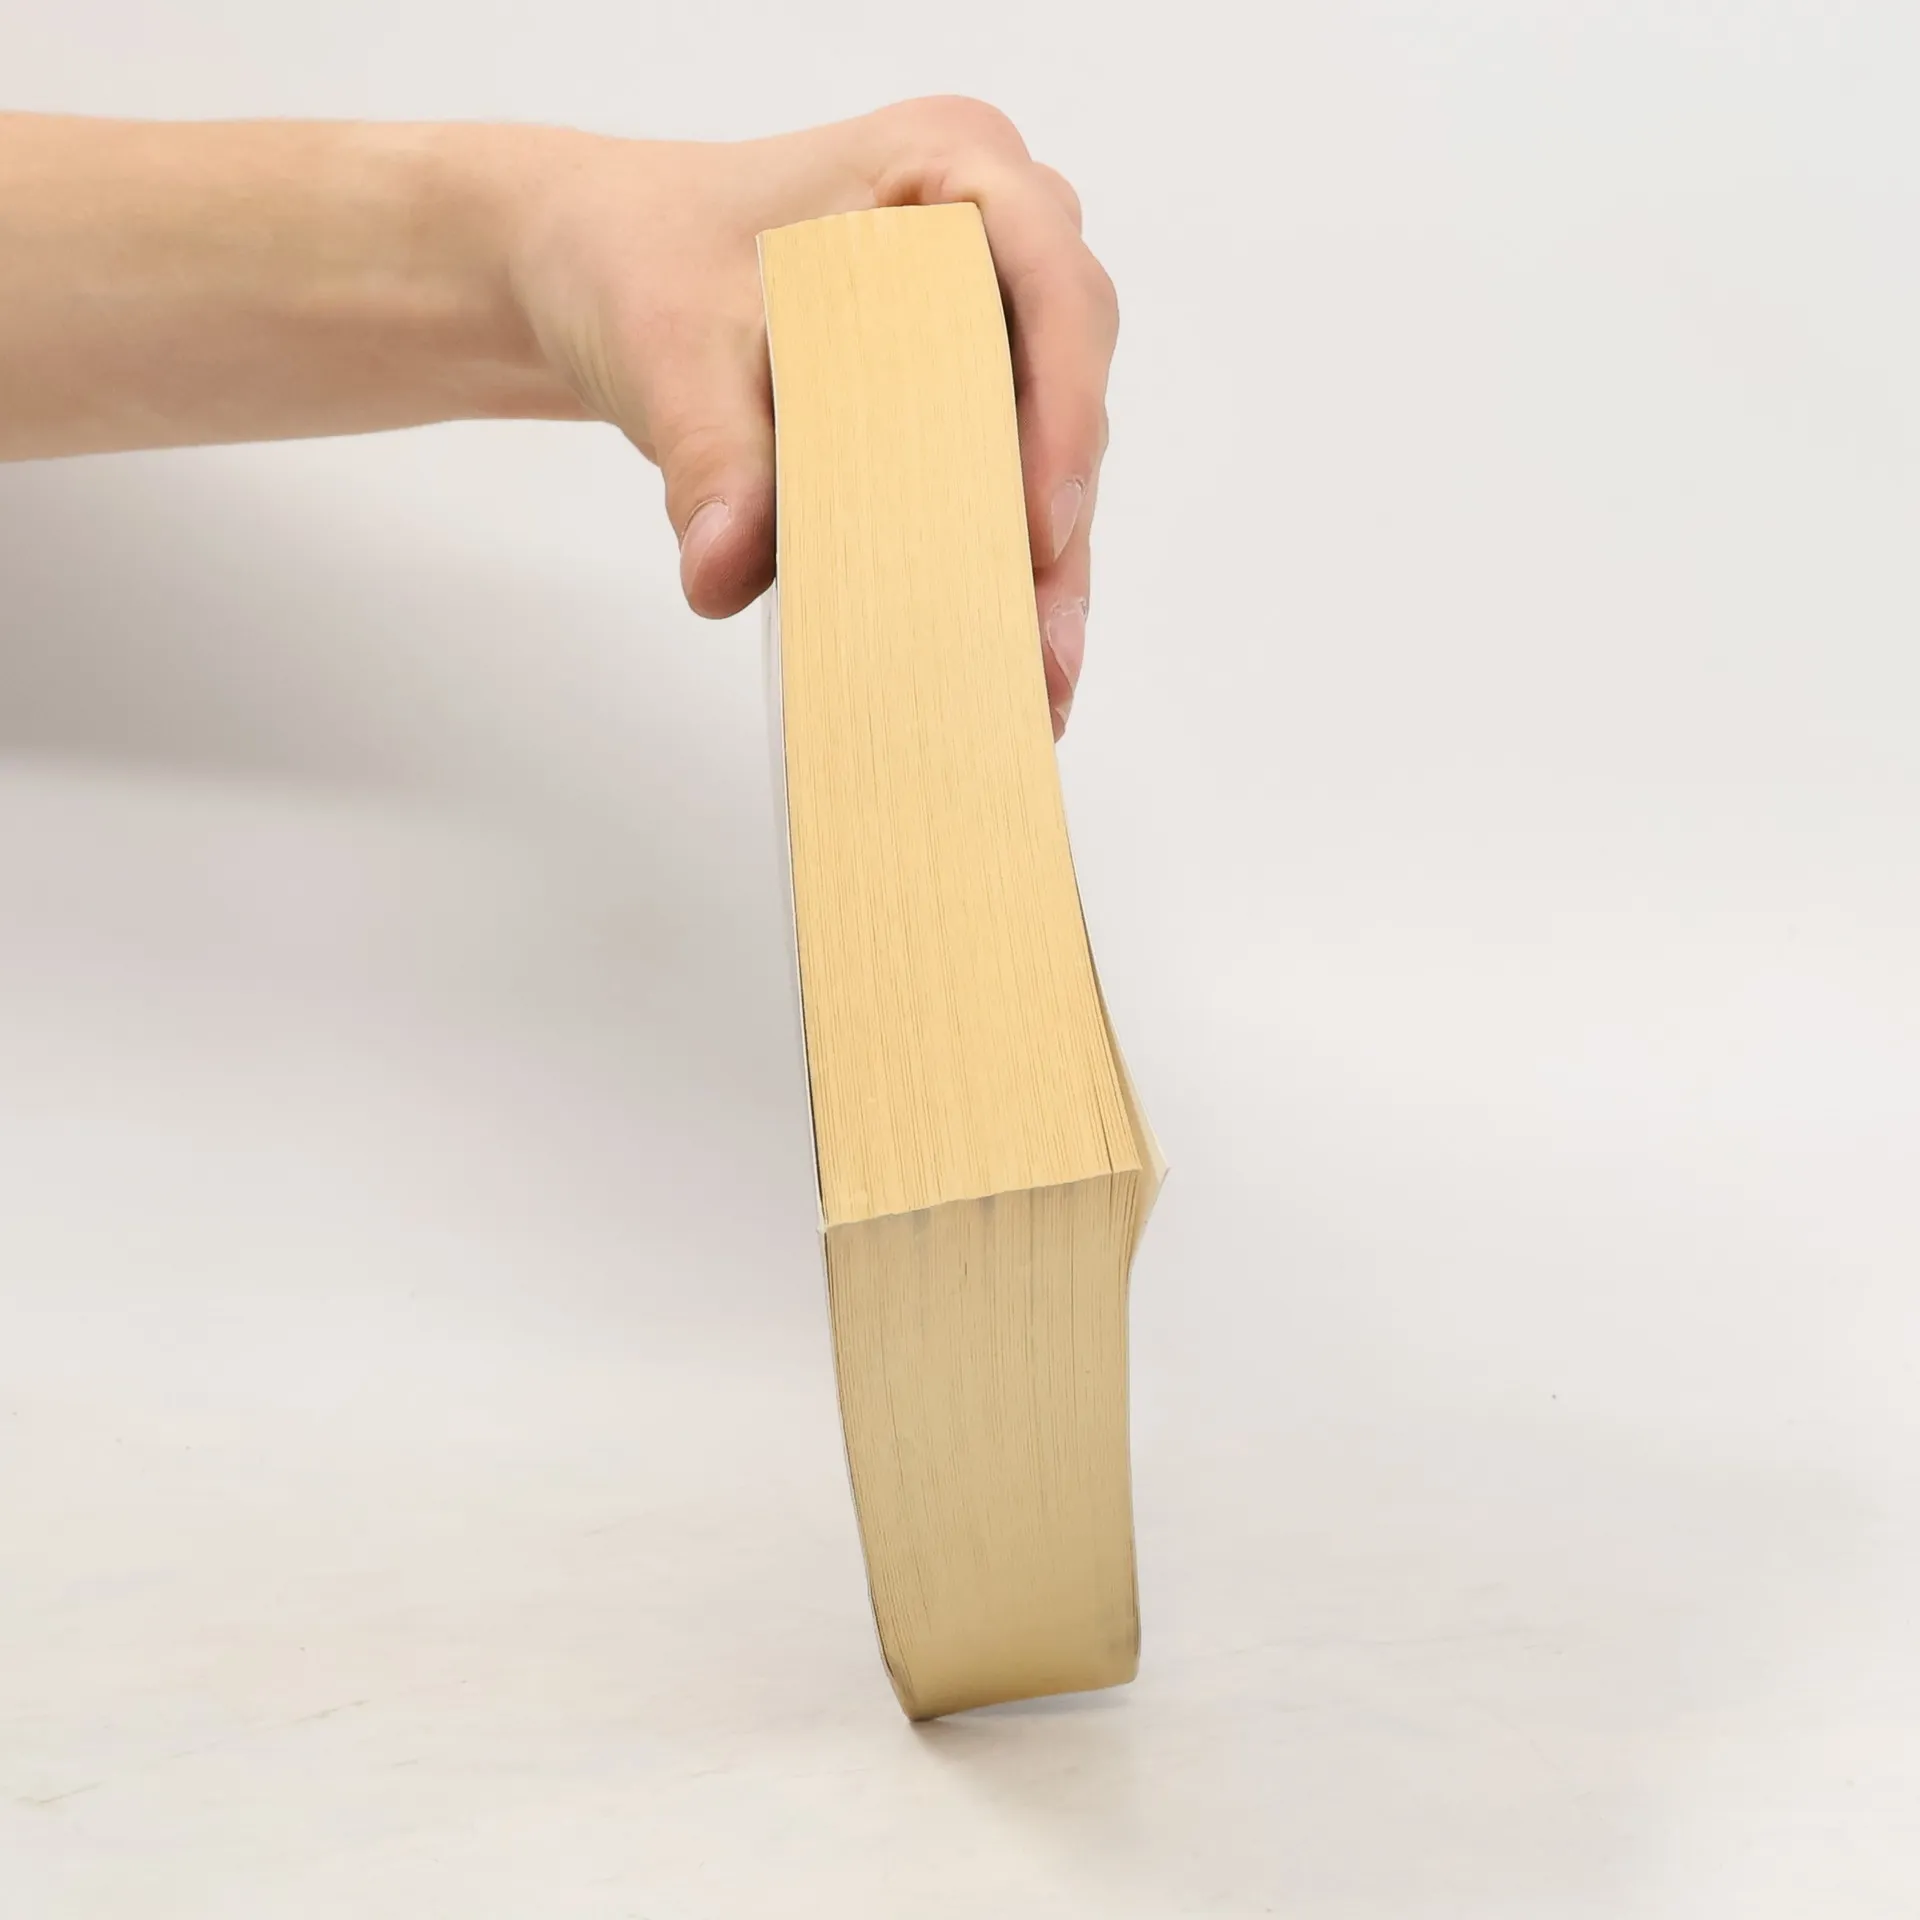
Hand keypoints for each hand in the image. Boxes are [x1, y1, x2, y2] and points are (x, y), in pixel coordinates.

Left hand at [498, 99, 1116, 735]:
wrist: (600, 272)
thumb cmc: (642, 257)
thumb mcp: (666, 345)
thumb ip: (708, 455)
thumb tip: (723, 571)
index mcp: (945, 167)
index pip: (1050, 279)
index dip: (1064, 405)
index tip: (1039, 522)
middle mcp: (992, 241)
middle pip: (1066, 386)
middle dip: (1058, 525)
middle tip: (1044, 647)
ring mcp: (985, 324)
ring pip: (1048, 452)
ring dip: (1044, 571)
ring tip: (1037, 684)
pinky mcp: (959, 401)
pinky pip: (1001, 484)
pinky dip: (998, 571)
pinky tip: (1005, 660)